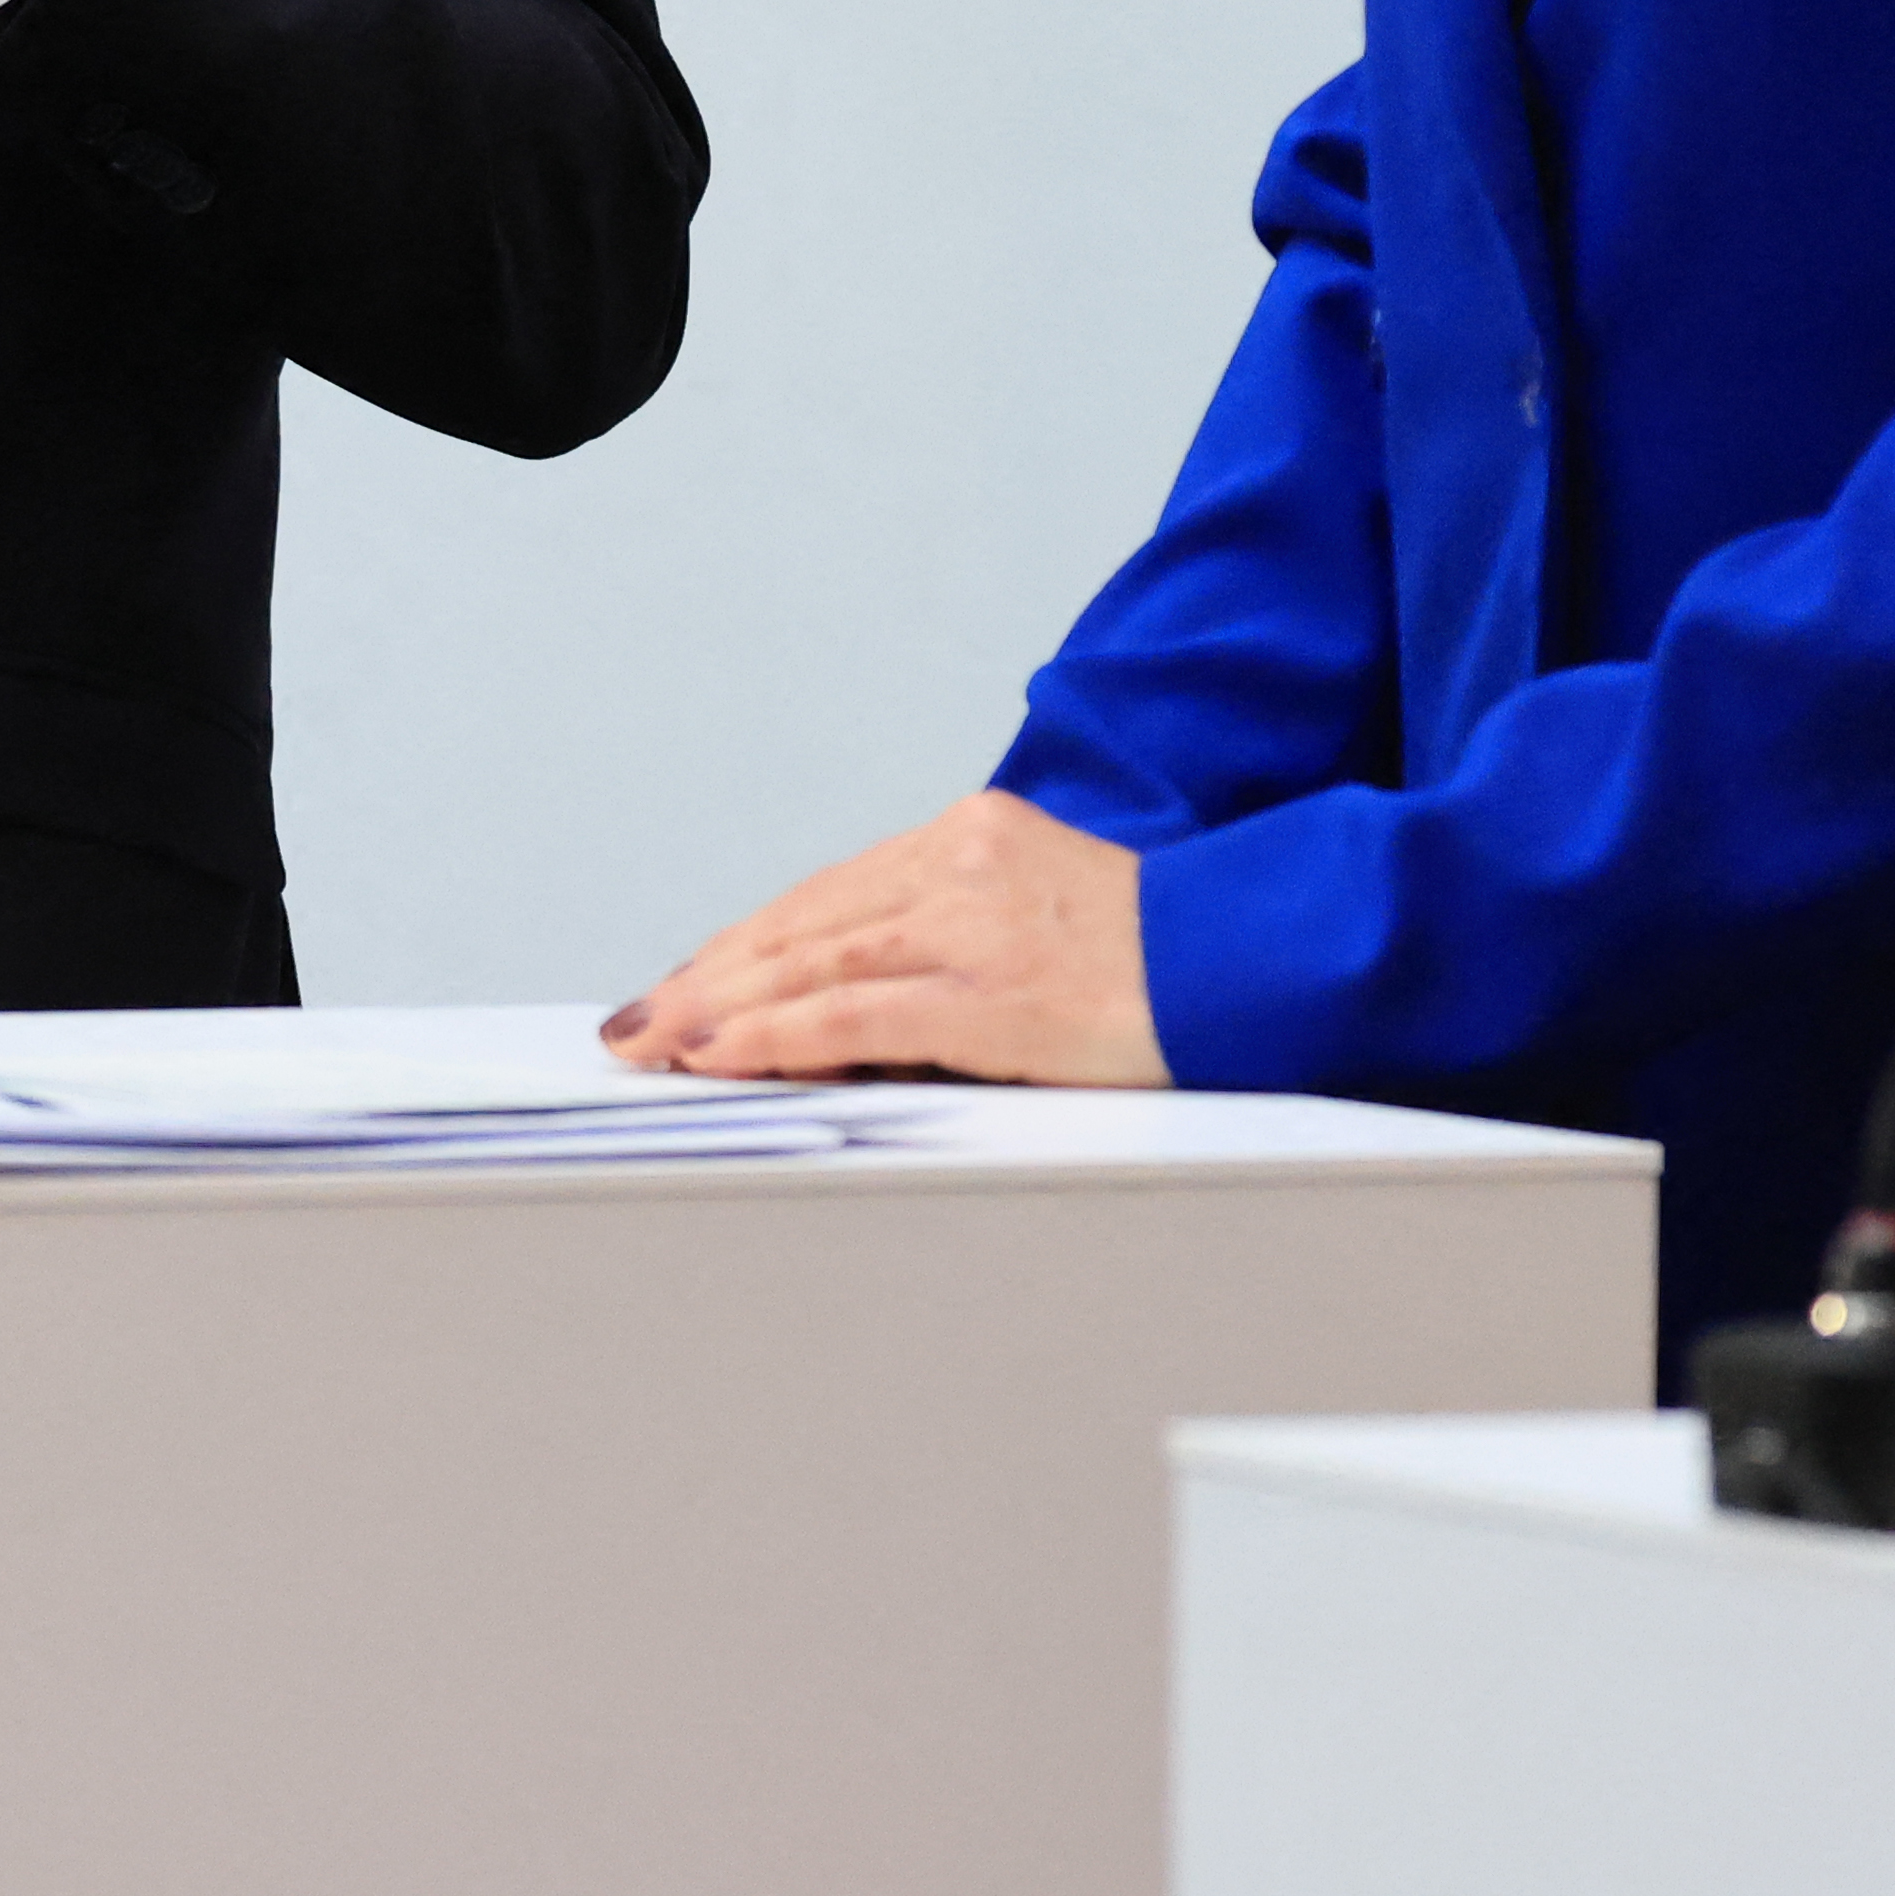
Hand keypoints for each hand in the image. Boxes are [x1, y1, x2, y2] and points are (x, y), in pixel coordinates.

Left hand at [606, 791, 1167, 1084]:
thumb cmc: (1167, 960)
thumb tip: (864, 1000)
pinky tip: (717, 1057)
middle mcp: (958, 865)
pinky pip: (851, 1016)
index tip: (690, 984)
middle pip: (801, 926)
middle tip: (638, 1023)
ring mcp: (969, 925)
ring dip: (715, 1011)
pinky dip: (772, 1038)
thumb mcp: (1047, 917)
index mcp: (971, 838)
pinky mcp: (987, 991)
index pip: (829, 896)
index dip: (748, 945)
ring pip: (807, 965)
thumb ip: (960, 936)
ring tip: (653, 1046)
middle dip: (708, 980)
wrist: (1257, 964)